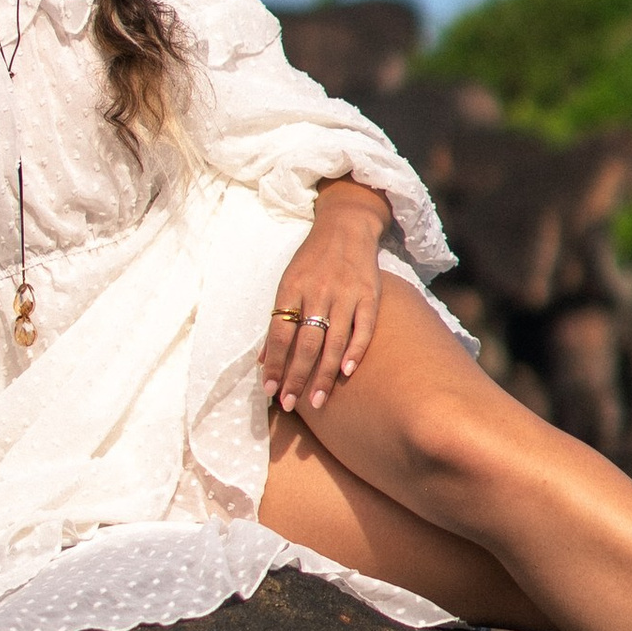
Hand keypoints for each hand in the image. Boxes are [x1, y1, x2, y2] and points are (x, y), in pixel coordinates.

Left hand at [261, 185, 391, 420]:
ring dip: (324, 374)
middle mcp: (318, 291)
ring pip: (334, 341)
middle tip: (290, 404)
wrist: (346, 226)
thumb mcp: (288, 283)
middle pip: (306, 342)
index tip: (269, 390)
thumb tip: (261, 361)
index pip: (279, 333)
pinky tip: (346, 373)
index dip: (274, 363)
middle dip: (297, 377)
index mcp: (292, 288)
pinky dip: (355, 351)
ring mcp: (346, 293)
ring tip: (318, 401)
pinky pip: (363, 328)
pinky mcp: (370, 294)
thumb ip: (278, 321)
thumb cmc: (312, 260)